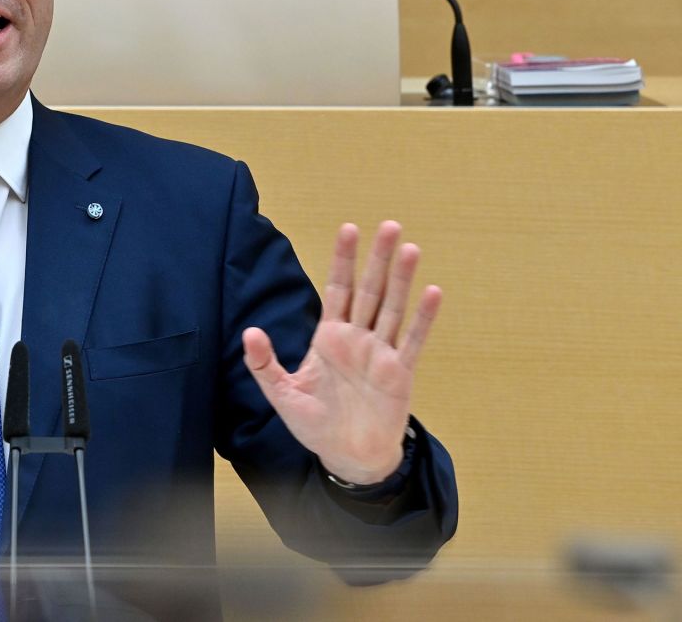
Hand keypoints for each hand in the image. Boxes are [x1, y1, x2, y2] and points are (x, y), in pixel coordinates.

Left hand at [242, 221, 440, 484]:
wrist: (347, 456)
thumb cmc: (315, 424)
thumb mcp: (282, 394)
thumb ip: (264, 364)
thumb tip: (249, 332)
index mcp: (329, 337)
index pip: (337, 288)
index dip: (342, 259)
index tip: (349, 228)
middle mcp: (357, 338)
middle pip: (370, 290)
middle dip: (378, 258)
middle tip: (390, 225)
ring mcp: (381, 353)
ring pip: (393, 308)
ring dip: (402, 279)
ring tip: (409, 248)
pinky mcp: (400, 373)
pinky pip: (412, 341)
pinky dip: (422, 317)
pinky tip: (432, 292)